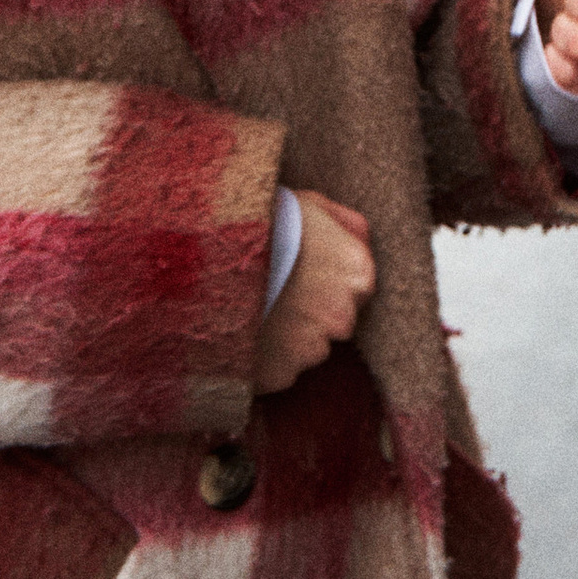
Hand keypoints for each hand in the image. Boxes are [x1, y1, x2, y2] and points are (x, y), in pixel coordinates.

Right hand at [252, 189, 374, 396]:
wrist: (214, 258)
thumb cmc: (265, 223)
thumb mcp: (310, 204)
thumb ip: (347, 224)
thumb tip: (363, 240)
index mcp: (358, 275)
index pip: (358, 287)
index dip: (329, 279)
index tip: (304, 271)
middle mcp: (344, 317)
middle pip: (337, 321)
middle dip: (314, 310)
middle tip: (280, 290)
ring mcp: (312, 350)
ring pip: (308, 347)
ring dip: (289, 335)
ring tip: (258, 308)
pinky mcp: (281, 374)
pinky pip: (279, 368)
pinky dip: (265, 355)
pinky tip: (246, 330)